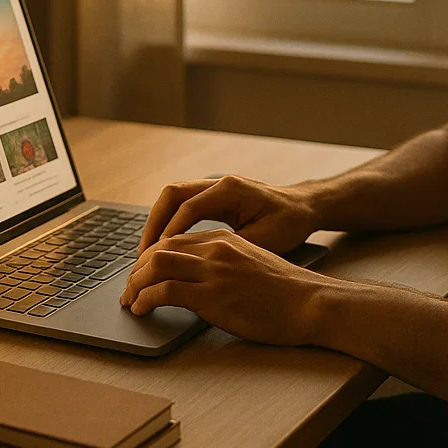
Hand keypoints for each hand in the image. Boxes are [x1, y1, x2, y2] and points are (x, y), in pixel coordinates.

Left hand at [120, 229, 332, 344]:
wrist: (310, 303)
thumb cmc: (286, 292)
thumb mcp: (252, 265)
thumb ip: (225, 265)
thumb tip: (200, 280)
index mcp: (224, 239)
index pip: (174, 240)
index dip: (150, 258)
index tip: (141, 275)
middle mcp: (215, 249)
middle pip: (159, 249)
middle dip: (136, 271)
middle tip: (128, 291)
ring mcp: (213, 271)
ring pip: (156, 265)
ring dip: (135, 284)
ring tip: (130, 301)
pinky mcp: (212, 296)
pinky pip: (164, 291)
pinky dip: (145, 299)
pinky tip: (141, 309)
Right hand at [139, 174, 317, 255]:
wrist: (305, 207)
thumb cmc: (290, 223)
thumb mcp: (265, 240)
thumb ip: (233, 248)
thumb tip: (201, 265)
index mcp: (231, 189)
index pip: (189, 206)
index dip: (170, 232)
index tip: (158, 257)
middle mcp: (219, 182)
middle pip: (172, 194)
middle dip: (154, 224)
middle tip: (142, 254)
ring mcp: (214, 186)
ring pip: (173, 197)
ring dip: (158, 222)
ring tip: (146, 252)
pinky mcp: (214, 196)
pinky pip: (182, 204)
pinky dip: (169, 222)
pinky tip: (163, 246)